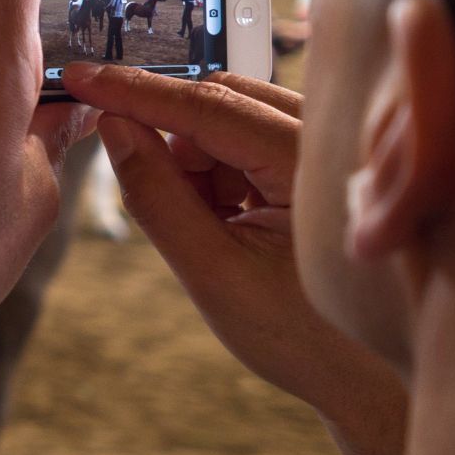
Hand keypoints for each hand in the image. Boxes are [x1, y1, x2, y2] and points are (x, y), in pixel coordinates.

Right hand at [59, 65, 385, 404]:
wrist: (377, 378)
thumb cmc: (304, 336)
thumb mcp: (210, 271)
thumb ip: (155, 194)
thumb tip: (113, 127)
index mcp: (309, 163)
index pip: (204, 104)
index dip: (133, 91)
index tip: (77, 77)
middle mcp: (331, 138)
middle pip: (220, 100)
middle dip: (172, 142)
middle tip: (165, 205)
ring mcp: (331, 145)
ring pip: (233, 119)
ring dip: (199, 163)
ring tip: (215, 232)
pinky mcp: (324, 160)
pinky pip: (253, 139)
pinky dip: (223, 173)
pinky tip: (233, 225)